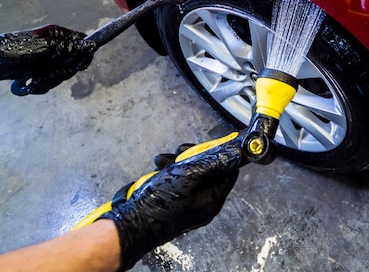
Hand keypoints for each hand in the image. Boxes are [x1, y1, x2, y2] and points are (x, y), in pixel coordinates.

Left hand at [0, 25, 95, 92]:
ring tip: (34, 82)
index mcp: (57, 35)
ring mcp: (45, 58)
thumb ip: (69, 49)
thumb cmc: (12, 52)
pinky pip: (47, 80)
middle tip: (46, 75)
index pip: (81, 43)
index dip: (82, 56)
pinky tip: (30, 85)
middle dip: (60, 73)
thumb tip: (90, 46)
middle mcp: (53, 45)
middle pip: (71, 63)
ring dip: (48, 81)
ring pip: (59, 74)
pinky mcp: (36, 69)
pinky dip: (40, 85)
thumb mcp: (44, 50)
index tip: (77, 67)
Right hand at [99, 141, 242, 270]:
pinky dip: (166, 172)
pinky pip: (175, 181)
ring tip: (163, 163)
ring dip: (176, 163)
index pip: (228, 172)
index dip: (220, 155)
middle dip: (193, 157)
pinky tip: (157, 170)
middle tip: (180, 152)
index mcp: (212, 199)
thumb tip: (236, 155)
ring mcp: (187, 203)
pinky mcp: (172, 201)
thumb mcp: (189, 176)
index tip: (208, 145)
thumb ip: (213, 163)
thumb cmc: (161, 202)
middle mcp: (203, 202)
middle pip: (208, 170)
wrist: (133, 223)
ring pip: (189, 173)